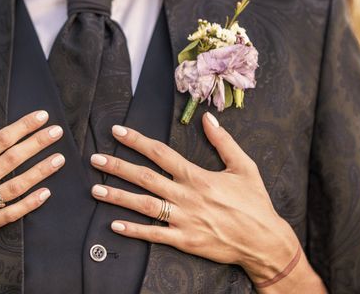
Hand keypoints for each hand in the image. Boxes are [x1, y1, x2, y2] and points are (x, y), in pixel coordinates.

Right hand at [0, 101, 64, 291]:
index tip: (41, 116)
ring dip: (40, 171)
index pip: (1, 140)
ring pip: (18, 185)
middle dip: (38, 143)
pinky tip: (46, 193)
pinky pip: (11, 214)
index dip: (23, 126)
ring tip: (59, 159)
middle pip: (14, 159)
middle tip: (57, 131)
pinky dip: (29, 204)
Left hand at [88, 112, 297, 284]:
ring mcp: (184, 220)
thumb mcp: (244, 166)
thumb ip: (223, 141)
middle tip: (95, 159)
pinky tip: (114, 225)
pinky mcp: (185, 241)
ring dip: (118, 197)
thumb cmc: (255, 203)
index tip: (118, 132)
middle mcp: (187, 196)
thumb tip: (208, 118)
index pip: (161, 153)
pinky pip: (154, 235)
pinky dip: (134, 230)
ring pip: (144, 206)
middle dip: (118, 167)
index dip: (137, 141)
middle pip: (145, 178)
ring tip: (96, 190)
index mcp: (198, 176)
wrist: (264, 241)